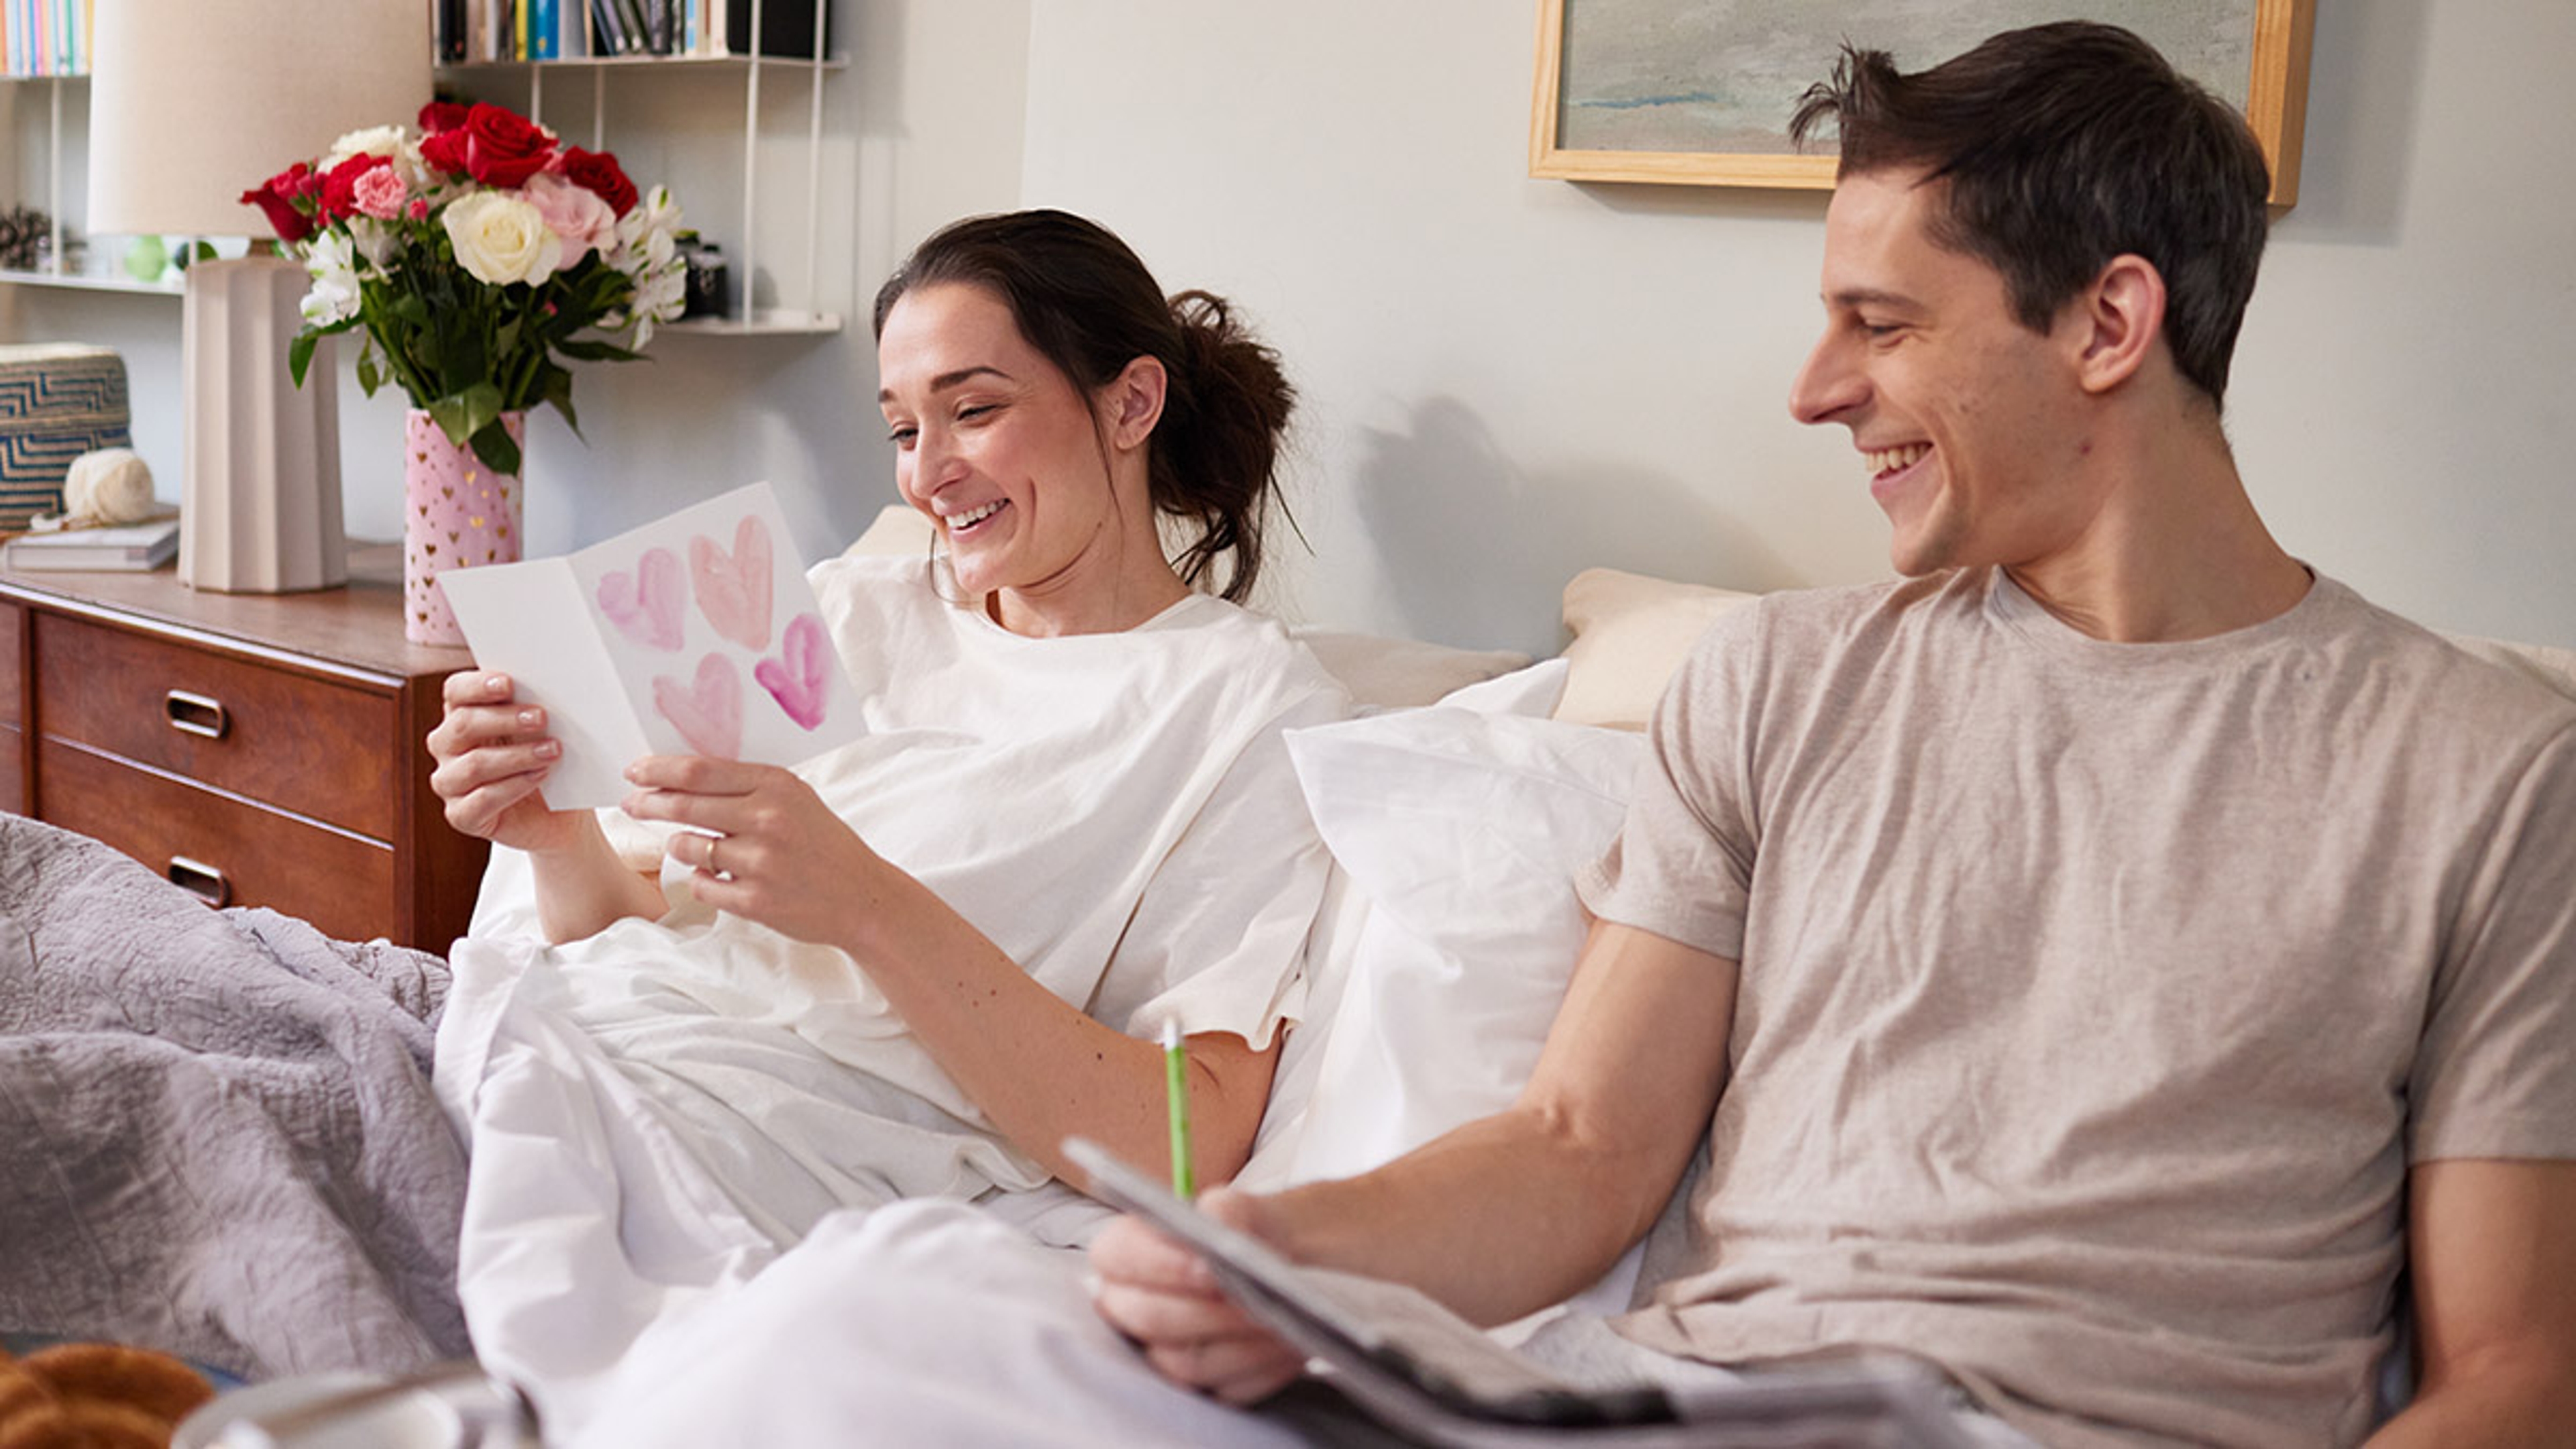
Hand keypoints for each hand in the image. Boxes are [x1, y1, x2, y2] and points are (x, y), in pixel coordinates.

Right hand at [427, 671, 584, 853]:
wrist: (559, 815)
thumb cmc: (545, 762)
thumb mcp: (541, 730)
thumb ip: (532, 708)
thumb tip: (550, 688)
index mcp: (461, 715)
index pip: (455, 692)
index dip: (477, 686)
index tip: (508, 683)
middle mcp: (447, 747)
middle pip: (463, 725)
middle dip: (505, 719)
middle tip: (541, 717)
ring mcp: (449, 782)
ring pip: (474, 764)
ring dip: (517, 756)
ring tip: (552, 750)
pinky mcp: (461, 815)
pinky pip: (481, 800)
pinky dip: (514, 786)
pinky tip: (539, 776)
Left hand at [619, 755, 886, 948]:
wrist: (862, 898)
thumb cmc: (824, 844)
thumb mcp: (796, 799)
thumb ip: (748, 786)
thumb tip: (683, 775)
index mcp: (778, 786)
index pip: (700, 771)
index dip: (659, 770)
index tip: (635, 770)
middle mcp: (768, 820)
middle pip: (684, 804)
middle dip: (647, 803)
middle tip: (630, 803)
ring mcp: (761, 863)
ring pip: (686, 846)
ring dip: (678, 845)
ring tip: (693, 846)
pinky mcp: (755, 901)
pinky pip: (699, 884)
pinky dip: (699, 879)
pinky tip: (716, 876)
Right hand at [1088, 1191, 1305, 1404]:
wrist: (1291, 1263)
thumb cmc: (1256, 1231)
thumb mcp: (1247, 1208)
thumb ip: (1227, 1212)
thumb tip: (1216, 1235)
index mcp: (1127, 1249)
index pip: (1115, 1257)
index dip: (1159, 1265)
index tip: (1209, 1267)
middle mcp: (1133, 1304)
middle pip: (1150, 1318)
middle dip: (1207, 1311)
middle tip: (1254, 1300)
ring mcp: (1165, 1351)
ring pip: (1187, 1363)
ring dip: (1241, 1343)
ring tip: (1281, 1320)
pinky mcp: (1205, 1385)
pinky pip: (1225, 1390)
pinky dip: (1263, 1367)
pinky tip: (1289, 1343)